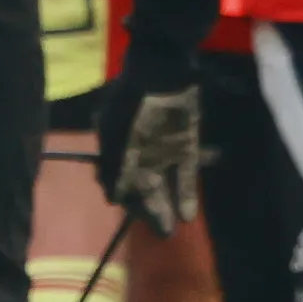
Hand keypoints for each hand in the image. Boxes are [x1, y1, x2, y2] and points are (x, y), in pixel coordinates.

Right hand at [98, 75, 203, 235]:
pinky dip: (187, 193)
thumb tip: (113, 199)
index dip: (126, 203)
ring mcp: (164, 148)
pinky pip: (186, 172)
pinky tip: (189, 214)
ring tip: (172, 228)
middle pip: (143, 187)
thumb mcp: (116, 136)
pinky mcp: (186, 143)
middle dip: (149, 210)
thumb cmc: (135, 102)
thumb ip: (114, 168)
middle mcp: (139, 151)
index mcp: (117, 148)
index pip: (118, 184)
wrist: (164, 68)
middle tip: (161, 233)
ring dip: (168, 205)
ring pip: (165, 183)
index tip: (133, 220)